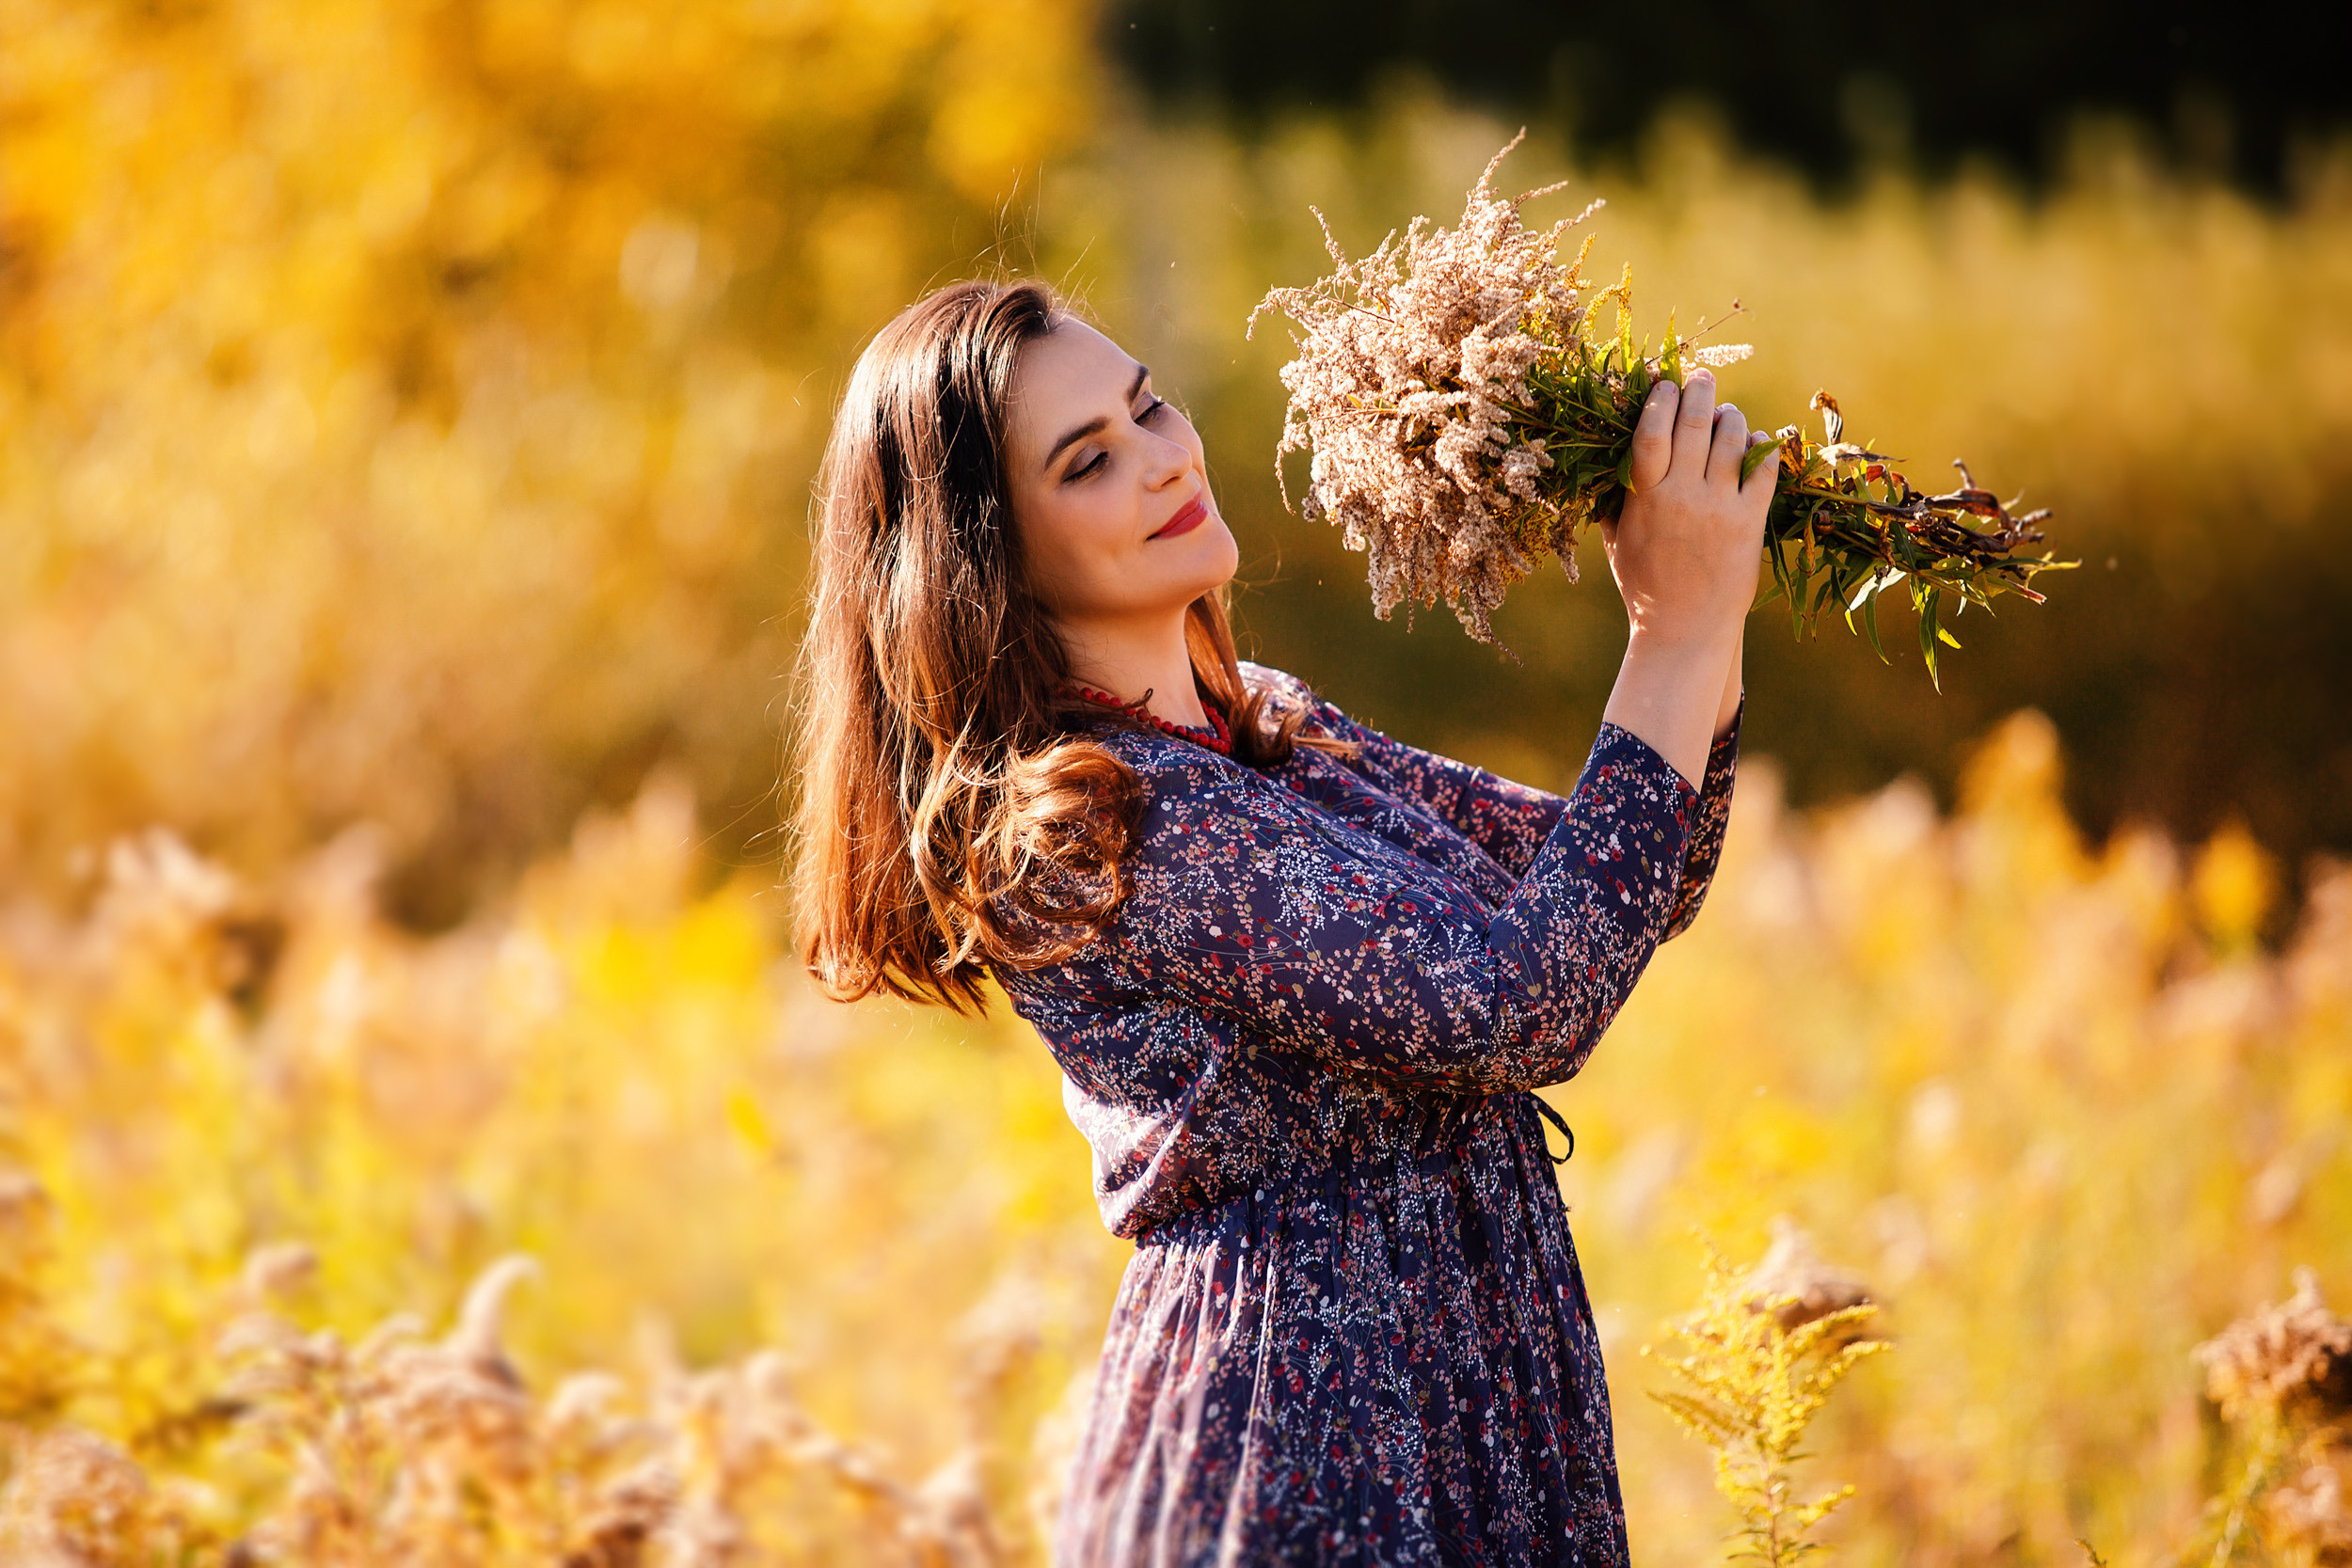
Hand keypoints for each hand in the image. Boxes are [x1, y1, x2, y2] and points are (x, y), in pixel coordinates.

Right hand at [1597, 369, 1776, 785]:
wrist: (1684, 631)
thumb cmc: (1645, 589)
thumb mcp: (1619, 543)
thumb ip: (1618, 502)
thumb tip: (1615, 460)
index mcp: (1645, 499)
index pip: (1651, 432)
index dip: (1658, 400)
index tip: (1664, 383)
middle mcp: (1682, 496)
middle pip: (1693, 424)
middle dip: (1698, 392)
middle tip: (1702, 379)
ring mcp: (1719, 507)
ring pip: (1731, 439)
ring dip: (1732, 417)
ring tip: (1728, 415)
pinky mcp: (1751, 522)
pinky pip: (1763, 470)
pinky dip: (1763, 449)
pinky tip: (1758, 443)